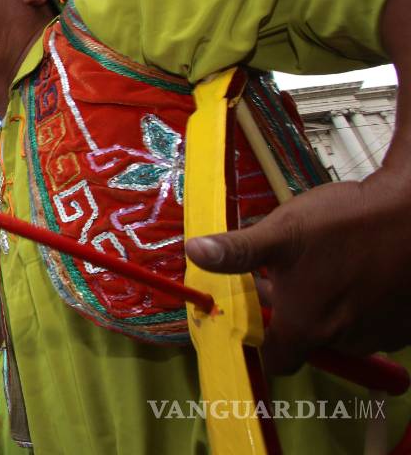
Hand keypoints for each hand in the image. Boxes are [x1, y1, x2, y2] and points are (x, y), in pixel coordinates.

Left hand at [185, 170, 410, 372]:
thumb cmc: (349, 224)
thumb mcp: (283, 233)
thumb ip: (238, 250)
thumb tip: (194, 252)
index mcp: (306, 330)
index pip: (275, 360)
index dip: (261, 339)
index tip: (255, 313)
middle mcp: (345, 343)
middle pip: (307, 342)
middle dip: (295, 313)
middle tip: (290, 276)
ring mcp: (381, 336)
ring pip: (341, 331)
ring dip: (329, 307)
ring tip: (327, 266)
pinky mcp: (407, 324)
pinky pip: (374, 322)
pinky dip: (364, 303)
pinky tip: (361, 269)